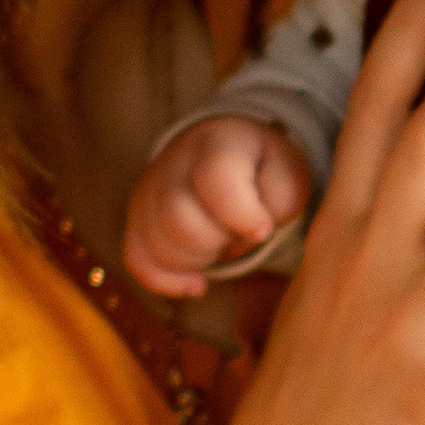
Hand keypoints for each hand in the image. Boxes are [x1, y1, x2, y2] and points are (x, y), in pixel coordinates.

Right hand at [123, 116, 314, 298]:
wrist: (223, 153)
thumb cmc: (260, 168)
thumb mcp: (288, 172)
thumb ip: (281, 198)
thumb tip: (255, 230)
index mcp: (218, 143)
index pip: (216, 178)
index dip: (242, 215)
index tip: (262, 229)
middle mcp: (173, 162)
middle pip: (181, 222)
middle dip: (219, 241)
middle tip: (238, 231)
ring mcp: (148, 191)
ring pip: (160, 248)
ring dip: (199, 259)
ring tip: (219, 241)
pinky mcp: (136, 220)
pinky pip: (139, 262)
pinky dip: (170, 281)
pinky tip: (197, 280)